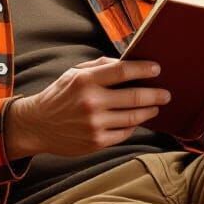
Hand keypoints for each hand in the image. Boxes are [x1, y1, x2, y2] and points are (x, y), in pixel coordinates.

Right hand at [6, 56, 170, 158]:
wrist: (37, 125)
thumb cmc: (59, 96)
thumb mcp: (74, 73)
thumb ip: (100, 66)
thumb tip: (127, 62)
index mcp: (85, 80)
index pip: (122, 71)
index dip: (143, 69)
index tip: (157, 69)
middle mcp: (91, 102)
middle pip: (134, 96)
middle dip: (155, 94)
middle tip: (166, 93)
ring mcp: (95, 124)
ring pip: (133, 117)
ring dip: (149, 110)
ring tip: (156, 106)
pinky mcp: (96, 141)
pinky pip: (124, 133)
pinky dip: (133, 125)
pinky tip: (137, 120)